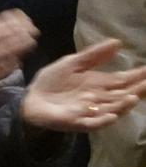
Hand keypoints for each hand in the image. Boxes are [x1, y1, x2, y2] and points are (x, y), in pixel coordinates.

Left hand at [22, 38, 145, 131]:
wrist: (31, 99)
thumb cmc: (53, 82)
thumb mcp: (72, 63)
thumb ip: (94, 55)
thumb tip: (117, 42)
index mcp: (99, 84)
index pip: (123, 79)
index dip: (138, 75)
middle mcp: (100, 99)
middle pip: (123, 95)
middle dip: (138, 90)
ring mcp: (90, 112)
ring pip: (112, 109)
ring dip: (123, 105)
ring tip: (133, 97)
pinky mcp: (77, 122)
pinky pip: (94, 123)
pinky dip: (103, 120)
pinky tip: (112, 115)